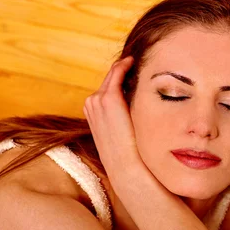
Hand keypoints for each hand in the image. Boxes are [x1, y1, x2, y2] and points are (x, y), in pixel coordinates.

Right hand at [83, 57, 146, 179]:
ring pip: (112, 75)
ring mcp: (97, 100)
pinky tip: (134, 62)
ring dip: (124, 68)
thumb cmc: (127, 155)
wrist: (125, 166)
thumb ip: (123, 121)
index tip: (131, 73)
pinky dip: (125, 66)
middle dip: (121, 71)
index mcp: (92, 113)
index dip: (118, 80)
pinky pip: (117, 73)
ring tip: (137, 62)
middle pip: (108, 79)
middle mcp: (91, 104)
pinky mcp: (109, 97)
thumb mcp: (120, 135)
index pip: (105, 89)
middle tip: (136, 63)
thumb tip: (137, 113)